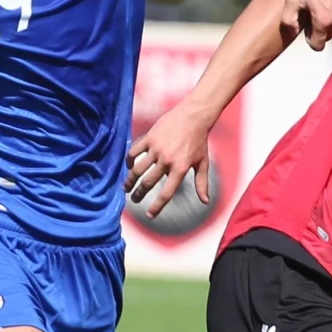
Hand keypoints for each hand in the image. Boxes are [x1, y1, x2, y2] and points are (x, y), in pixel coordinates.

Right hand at [123, 103, 214, 218]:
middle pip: (148, 183)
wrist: (193, 116)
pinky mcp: (149, 138)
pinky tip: (129, 166)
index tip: (149, 215)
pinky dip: (129, 160)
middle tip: (134, 200)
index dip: (156, 207)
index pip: (166, 193)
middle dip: (139, 195)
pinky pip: (134, 152)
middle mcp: (167, 160)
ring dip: (129, 181)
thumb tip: (205, 201)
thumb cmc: (199, 141)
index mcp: (180, 169)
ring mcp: (157, 149)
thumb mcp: (203, 163)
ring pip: (137, 170)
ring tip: (126, 188)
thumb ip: (202, 183)